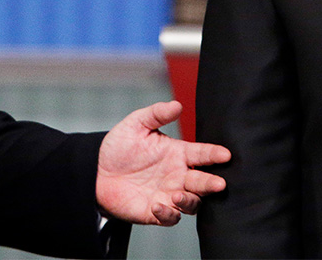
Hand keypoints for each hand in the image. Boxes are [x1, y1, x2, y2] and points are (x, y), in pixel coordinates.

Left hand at [95, 100, 230, 225]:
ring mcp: (168, 195)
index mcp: (178, 154)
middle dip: (211, 183)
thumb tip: (177, 104)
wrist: (96, 171)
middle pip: (202, 182)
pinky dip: (168, 214)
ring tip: (179, 195)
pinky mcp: (154, 212)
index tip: (225, 154)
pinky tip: (159, 205)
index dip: (214, 154)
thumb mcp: (136, 124)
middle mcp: (177, 176)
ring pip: (191, 203)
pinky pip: (170, 218)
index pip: (202, 154)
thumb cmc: (120, 147)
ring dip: (190, 201)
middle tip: (219, 183)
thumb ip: (157, 114)